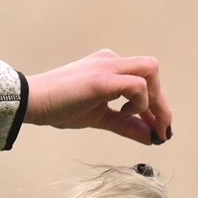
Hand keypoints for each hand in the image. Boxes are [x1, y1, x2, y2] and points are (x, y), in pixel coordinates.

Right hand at [23, 50, 172, 145]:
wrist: (33, 102)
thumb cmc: (60, 107)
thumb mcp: (100, 119)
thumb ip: (126, 125)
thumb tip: (149, 137)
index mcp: (110, 67)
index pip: (145, 81)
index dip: (157, 106)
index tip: (160, 130)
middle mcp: (112, 61)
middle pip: (153, 73)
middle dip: (162, 106)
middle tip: (163, 132)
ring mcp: (108, 66)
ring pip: (150, 71)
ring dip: (155, 100)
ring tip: (147, 123)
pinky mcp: (103, 78)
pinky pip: (137, 84)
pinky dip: (139, 102)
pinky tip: (124, 114)